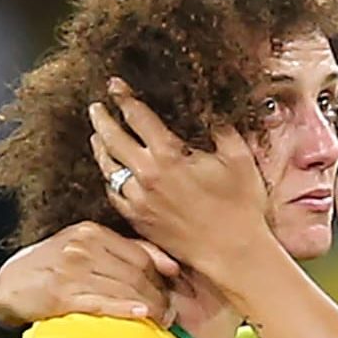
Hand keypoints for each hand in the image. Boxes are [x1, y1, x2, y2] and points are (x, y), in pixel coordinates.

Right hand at [0, 222, 179, 326]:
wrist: (7, 287)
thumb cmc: (51, 269)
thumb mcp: (82, 248)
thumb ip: (122, 251)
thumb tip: (169, 265)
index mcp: (91, 233)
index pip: (139, 253)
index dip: (160, 273)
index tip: (173, 289)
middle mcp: (82, 248)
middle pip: (135, 272)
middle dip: (158, 294)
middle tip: (171, 312)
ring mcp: (71, 271)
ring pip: (123, 288)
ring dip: (149, 306)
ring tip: (163, 321)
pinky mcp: (61, 296)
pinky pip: (101, 303)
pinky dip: (124, 309)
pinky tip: (142, 316)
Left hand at [87, 77, 271, 277]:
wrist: (232, 252)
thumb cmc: (240, 207)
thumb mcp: (239, 157)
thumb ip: (220, 129)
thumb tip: (209, 110)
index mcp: (168, 156)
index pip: (136, 116)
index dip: (124, 97)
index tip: (116, 86)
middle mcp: (146, 176)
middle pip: (112, 139)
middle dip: (103, 118)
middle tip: (97, 107)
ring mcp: (139, 201)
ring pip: (108, 168)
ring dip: (100, 147)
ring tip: (96, 136)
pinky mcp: (139, 220)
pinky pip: (114, 195)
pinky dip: (109, 179)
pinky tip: (111, 173)